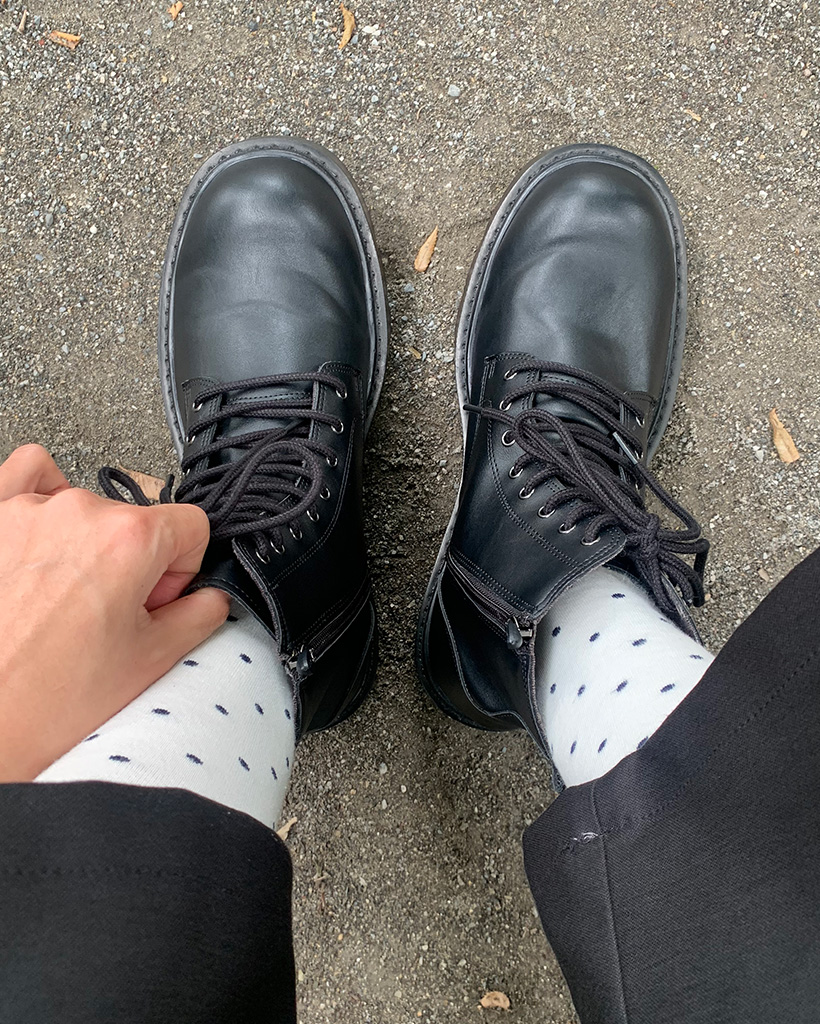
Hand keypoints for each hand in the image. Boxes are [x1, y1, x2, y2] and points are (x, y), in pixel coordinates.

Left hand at [0, 444, 228, 780]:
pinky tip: (43, 537)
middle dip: (132, 565)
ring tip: (65, 598)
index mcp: (130, 541)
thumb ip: (200, 615)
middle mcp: (78, 513)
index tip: (158, 600)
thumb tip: (209, 598)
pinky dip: (41, 496)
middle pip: (136, 522)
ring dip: (86, 545)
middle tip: (108, 617)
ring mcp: (26, 511)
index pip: (192, 527)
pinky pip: (28, 475)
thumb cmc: (43, 700)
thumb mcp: (152, 662)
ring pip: (86, 507)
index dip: (182, 570)